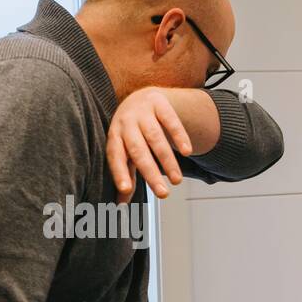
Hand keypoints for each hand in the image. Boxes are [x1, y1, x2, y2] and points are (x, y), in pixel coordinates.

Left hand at [106, 87, 193, 203]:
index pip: (115, 156)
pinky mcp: (160, 102)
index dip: (120, 173)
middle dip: (151, 173)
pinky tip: (187, 152)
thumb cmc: (131, 132)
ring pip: (156, 138)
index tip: (126, 189)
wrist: (141, 96)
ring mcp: (143, 111)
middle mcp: (126, 123)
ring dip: (168, 160)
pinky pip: (171, 120)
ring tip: (177, 180)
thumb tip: (120, 205)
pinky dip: (179, 136)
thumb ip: (125, 175)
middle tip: (163, 194)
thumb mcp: (125, 150)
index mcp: (114, 136)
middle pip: (138, 150)